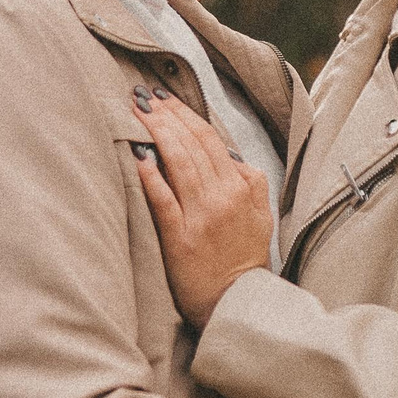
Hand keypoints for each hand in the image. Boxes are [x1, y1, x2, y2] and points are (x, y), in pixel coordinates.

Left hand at [132, 92, 272, 325]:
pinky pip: (164, 200)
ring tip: (137, 112)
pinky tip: (138, 155)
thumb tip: (226, 153)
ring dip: (156, 133)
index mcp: (243, 187)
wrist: (237, 302)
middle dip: (166, 115)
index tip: (165, 98)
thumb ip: (249, 180)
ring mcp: (202, 218)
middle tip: (142, 95)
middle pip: (192, 145)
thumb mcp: (260, 215)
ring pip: (179, 164)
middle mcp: (223, 197)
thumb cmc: (244, 258)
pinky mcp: (180, 239)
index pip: (210, 139)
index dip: (185, 114)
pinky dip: (151, 176)